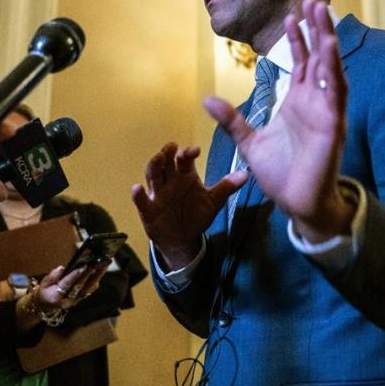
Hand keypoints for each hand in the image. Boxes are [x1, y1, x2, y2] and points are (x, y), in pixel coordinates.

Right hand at [35, 262, 107, 310]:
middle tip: (99, 263)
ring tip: (103, 265)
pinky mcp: (80, 300)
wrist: (45, 306)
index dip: (75, 275)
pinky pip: (89, 290)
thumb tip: (62, 268)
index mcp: (55, 296)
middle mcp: (67, 300)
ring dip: (97, 277)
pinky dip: (95, 280)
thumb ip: (52, 276)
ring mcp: (75, 301)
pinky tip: (99, 272)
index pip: (67, 284)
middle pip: (81, 287)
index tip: (84, 266)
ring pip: (88, 289)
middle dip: (91, 274)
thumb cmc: (44, 292)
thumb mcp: (44, 283)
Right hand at [131, 143, 246, 269]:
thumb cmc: (196, 214)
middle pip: (165, 162)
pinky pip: (141, 201)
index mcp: (185, 175)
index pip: (184, 159)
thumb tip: (246, 174)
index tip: (195, 150)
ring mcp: (158, 194)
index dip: (187, 153)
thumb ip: (226, 187)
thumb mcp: (213, 201)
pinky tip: (137, 188)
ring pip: (152, 176)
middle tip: (171, 147)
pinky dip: (138, 195)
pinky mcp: (148, 209)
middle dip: (166, 153)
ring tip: (157, 158)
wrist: (184, 239)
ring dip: (154, 166)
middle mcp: (170, 181)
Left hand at [203, 0, 354, 241]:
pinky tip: (330, 48)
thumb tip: (207, 100)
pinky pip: (335, 92)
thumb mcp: (249, 142)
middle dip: (316, 30)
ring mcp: (325, 112)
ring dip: (327, 41)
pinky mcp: (332, 125)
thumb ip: (232, 120)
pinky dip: (333, 69)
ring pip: (329, 68)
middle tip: (314, 1)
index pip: (301, 63)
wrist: (295, 203)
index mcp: (297, 103)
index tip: (292, 15)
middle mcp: (314, 103)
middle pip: (318, 58)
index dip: (298, 39)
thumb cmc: (280, 174)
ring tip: (324, 13)